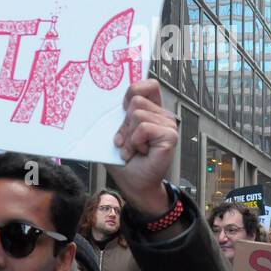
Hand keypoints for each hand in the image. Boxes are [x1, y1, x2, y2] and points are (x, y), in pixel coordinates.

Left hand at [108, 79, 176, 217]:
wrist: (135, 185)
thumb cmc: (125, 162)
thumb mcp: (115, 134)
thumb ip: (115, 116)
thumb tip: (101, 102)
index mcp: (152, 110)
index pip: (148, 85)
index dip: (134, 91)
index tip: (122, 109)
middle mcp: (162, 115)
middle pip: (137, 100)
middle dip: (124, 123)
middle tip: (124, 141)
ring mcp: (169, 124)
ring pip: (138, 114)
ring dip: (128, 136)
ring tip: (132, 149)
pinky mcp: (170, 136)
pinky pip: (144, 128)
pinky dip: (135, 142)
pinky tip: (140, 152)